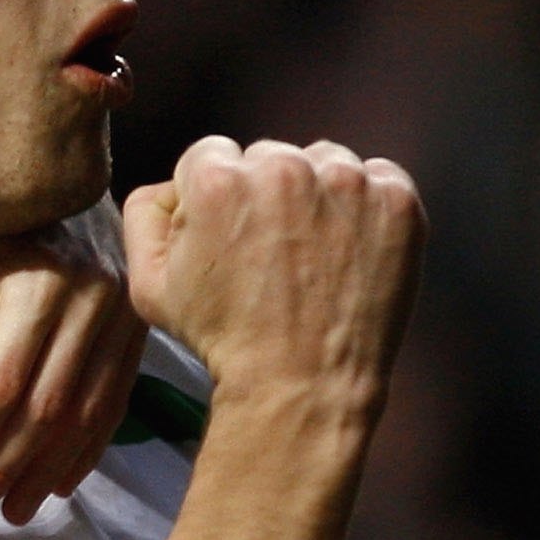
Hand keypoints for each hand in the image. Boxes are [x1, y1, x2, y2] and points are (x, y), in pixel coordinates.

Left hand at [0, 221, 148, 524]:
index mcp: (39, 282)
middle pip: (43, 408)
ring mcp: (124, 322)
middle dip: (3, 469)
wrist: (83, 200)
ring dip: (43, 474)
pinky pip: (113, 408)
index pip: (1, 382)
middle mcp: (91, 303)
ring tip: (10, 513)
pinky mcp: (141, 338)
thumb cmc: (10, 237)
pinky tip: (56, 487)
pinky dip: (84, 454)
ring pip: (83, 417)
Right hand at [121, 138, 422, 414]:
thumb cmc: (223, 338)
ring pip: (322, 163)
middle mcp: (283, 166)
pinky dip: (365, 207)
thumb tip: (171, 185)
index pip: (208, 156)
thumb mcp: (148, 285)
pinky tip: (348, 251)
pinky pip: (375, 179)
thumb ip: (144, 215)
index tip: (227, 239)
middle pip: (267, 156)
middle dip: (264, 193)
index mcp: (217, 179)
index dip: (212, 198)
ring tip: (311, 253)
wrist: (303, 384)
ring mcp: (347, 182)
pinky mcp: (395, 201)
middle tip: (269, 253)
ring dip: (316, 194)